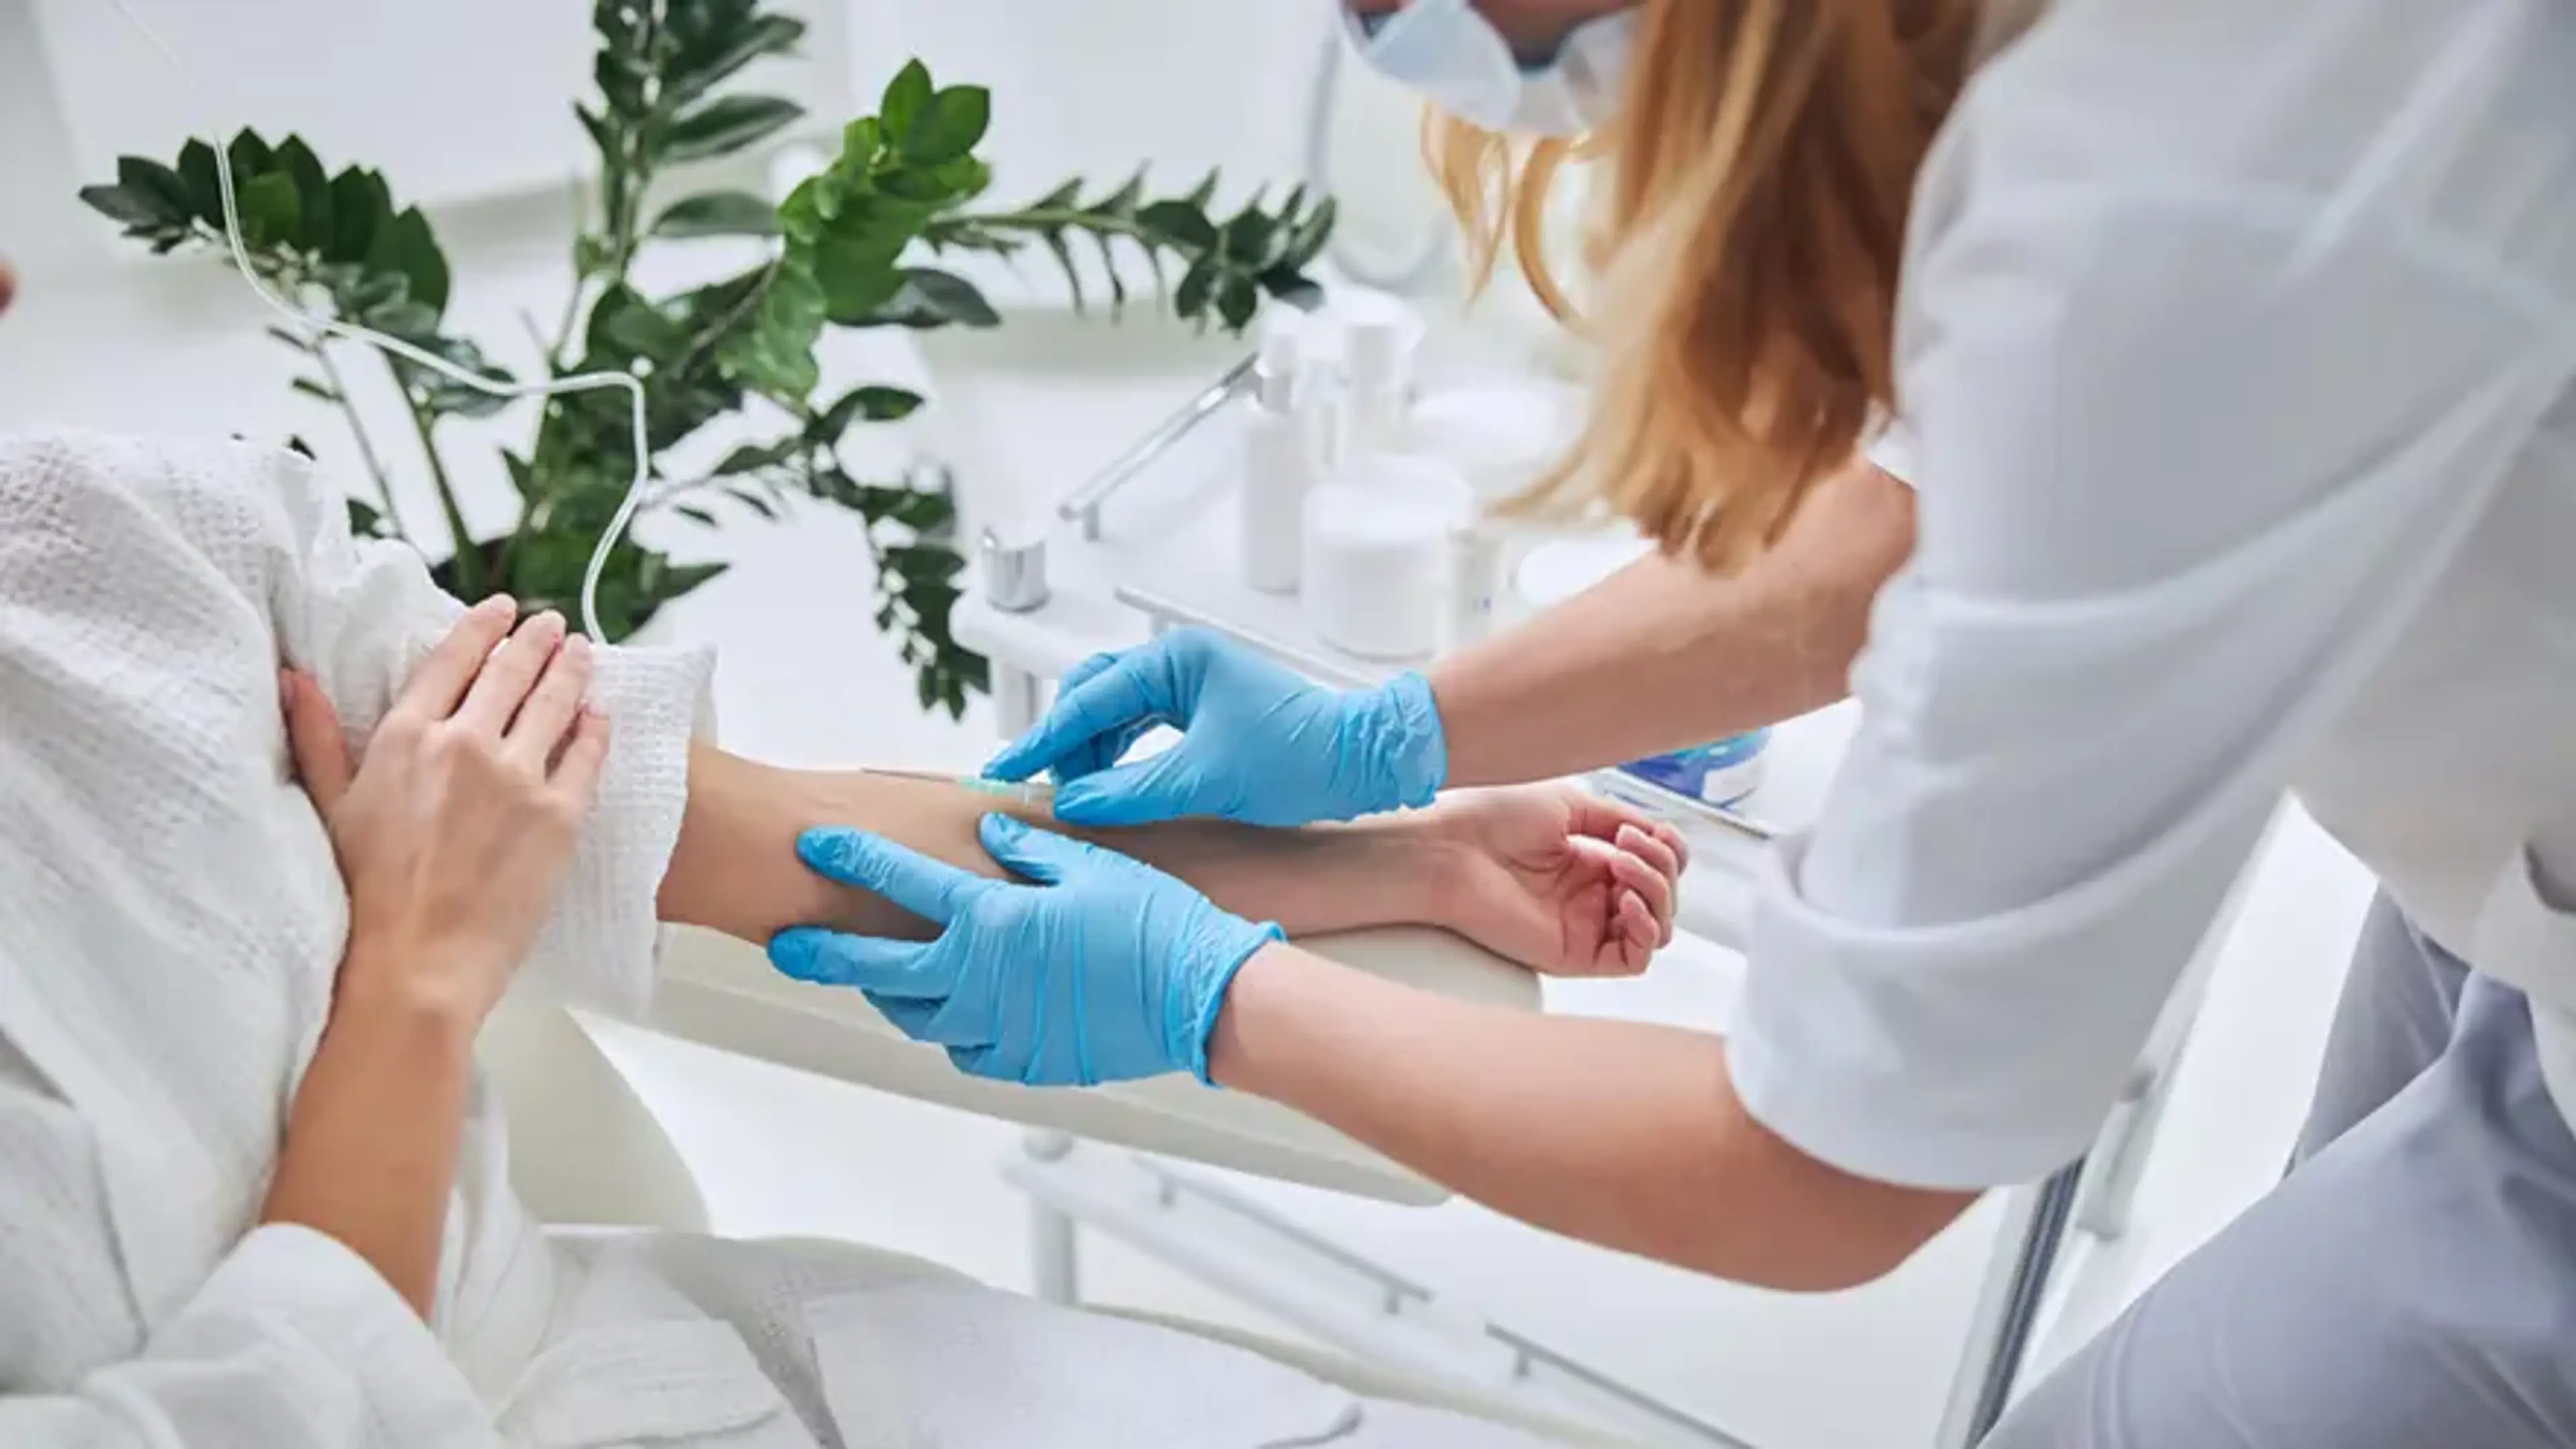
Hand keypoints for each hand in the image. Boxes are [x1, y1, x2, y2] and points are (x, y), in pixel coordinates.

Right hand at [284, 596, 609, 1028]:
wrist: (414, 964)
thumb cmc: (363, 896)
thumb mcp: (328, 807)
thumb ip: (317, 736)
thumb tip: (295, 677)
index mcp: (406, 736)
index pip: (453, 660)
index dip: (482, 628)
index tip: (501, 610)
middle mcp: (465, 744)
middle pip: (511, 672)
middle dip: (535, 641)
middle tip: (551, 624)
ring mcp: (517, 778)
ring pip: (555, 703)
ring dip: (571, 670)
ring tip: (581, 652)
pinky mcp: (560, 815)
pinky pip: (587, 756)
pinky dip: (595, 727)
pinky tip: (600, 713)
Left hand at [768, 815, 1280, 1084]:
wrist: (1201, 1001)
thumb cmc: (1156, 926)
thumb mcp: (1093, 867)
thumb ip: (1031, 850)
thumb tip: (991, 836)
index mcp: (992, 922)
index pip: (899, 884)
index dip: (851, 860)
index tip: (814, 845)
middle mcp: (980, 980)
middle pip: (876, 970)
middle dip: (823, 954)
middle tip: (785, 946)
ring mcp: (999, 1029)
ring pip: (916, 1016)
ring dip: (887, 994)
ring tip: (869, 978)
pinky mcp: (1026, 1064)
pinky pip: (964, 1050)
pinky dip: (947, 1030)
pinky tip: (949, 1014)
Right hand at [982, 628, 1447, 827]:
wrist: (1364, 761)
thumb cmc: (1301, 757)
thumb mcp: (1207, 779)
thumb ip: (1132, 791)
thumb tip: (1074, 803)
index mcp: (1176, 659)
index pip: (1088, 698)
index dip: (1043, 738)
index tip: (1006, 768)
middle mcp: (1179, 662)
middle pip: (1093, 695)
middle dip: (1064, 741)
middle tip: (1038, 786)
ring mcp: (1191, 684)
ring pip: (1115, 713)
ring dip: (1090, 752)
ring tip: (1074, 794)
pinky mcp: (1203, 711)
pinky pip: (1140, 727)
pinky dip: (1117, 756)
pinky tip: (1107, 787)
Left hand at [1426, 787, 1688, 976]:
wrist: (1451, 849)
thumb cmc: (1494, 820)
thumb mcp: (1570, 806)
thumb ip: (1620, 819)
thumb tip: (1660, 833)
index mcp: (1590, 861)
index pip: (1656, 867)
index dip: (1667, 851)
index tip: (1647, 830)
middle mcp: (1592, 896)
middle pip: (1663, 896)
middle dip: (1660, 866)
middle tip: (1627, 846)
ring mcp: (1586, 926)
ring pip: (1657, 927)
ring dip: (1656, 892)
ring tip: (1621, 865)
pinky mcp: (1575, 954)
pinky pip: (1633, 958)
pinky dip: (1645, 930)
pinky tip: (1625, 901)